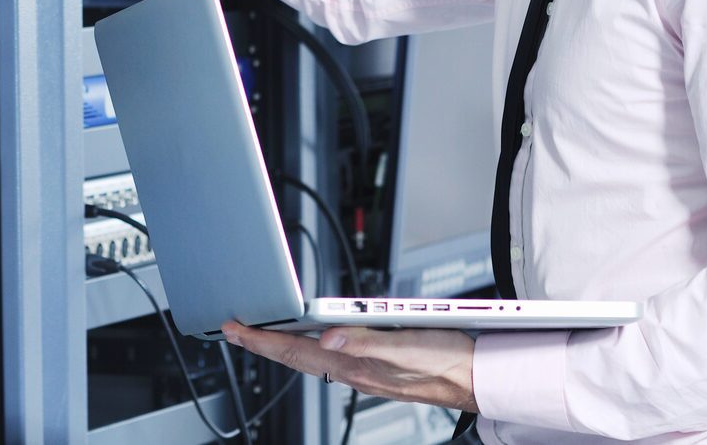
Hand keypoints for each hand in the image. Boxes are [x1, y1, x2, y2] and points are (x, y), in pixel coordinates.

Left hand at [221, 322, 478, 413]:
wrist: (475, 378)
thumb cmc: (445, 361)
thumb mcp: (404, 343)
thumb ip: (363, 340)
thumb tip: (325, 338)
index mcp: (354, 362)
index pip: (294, 349)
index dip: (261, 339)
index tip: (232, 328)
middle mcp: (354, 369)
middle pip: (295, 356)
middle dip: (263, 343)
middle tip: (234, 331)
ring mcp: (363, 371)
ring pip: (310, 359)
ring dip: (283, 346)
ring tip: (262, 336)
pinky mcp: (376, 368)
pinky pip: (329, 360)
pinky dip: (309, 350)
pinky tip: (311, 344)